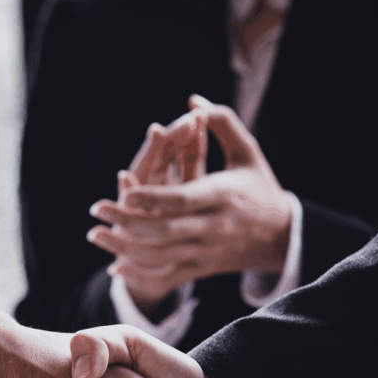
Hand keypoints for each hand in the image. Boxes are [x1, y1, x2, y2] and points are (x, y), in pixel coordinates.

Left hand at [88, 95, 292, 306]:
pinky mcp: (201, 269)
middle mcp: (213, 227)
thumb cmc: (259, 186)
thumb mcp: (247, 152)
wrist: (280, 236)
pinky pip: (168, 276)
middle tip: (96, 208)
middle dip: (126, 221)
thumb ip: (222, 122)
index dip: (151, 196)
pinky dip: (141, 274)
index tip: (123, 188)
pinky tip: (116, 266)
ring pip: (161, 256)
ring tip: (97, 234)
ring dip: (125, 248)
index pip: (182, 199)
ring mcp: (206, 252)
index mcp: (223, 196)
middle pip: (165, 230)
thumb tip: (192, 100)